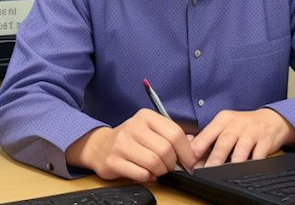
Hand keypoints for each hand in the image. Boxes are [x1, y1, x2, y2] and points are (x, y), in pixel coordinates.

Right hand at [65, 108, 196, 181]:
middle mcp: (134, 127)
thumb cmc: (132, 138)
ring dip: (161, 171)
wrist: (100, 145)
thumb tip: (194, 147)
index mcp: (147, 116)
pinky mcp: (113, 161)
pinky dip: (148, 177)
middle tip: (170, 167)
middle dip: (172, 163)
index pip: (175, 133)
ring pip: (154, 163)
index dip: (187, 151)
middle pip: (165, 150)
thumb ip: (170, 135)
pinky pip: (141, 174)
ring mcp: (122, 144)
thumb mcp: (150, 129)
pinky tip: (146, 173)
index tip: (190, 162)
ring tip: (157, 170)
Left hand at [191, 108, 294, 167]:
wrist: (272, 119)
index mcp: (223, 119)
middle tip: (206, 171)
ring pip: (241, 148)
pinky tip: (247, 170)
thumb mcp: (226, 125)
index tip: (191, 161)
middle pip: (224, 141)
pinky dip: (253, 163)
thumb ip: (210, 138)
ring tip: (226, 173)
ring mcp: (252, 131)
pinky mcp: (265, 140)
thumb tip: (191, 155)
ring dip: (233, 162)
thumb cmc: (244, 126)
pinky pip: (259, 154)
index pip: (207, 134)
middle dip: (215, 158)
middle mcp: (237, 124)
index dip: (198, 148)